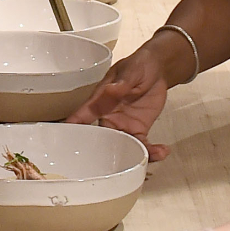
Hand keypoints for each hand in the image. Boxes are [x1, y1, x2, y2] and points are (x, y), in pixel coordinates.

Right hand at [65, 42, 178, 160]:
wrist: (158, 70)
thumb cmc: (139, 65)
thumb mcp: (131, 71)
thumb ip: (122, 83)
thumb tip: (110, 90)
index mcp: (100, 101)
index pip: (83, 116)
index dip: (74, 130)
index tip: (66, 145)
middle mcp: (108, 116)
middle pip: (102, 141)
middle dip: (108, 155)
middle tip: (121, 165)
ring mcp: (123, 125)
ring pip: (123, 147)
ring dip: (135, 155)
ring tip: (153, 155)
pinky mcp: (138, 129)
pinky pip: (142, 145)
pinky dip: (151, 151)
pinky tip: (162, 151)